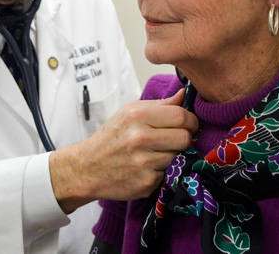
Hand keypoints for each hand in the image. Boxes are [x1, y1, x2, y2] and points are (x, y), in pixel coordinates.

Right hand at [49, 89, 198, 213]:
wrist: (87, 168)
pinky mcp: (146, 183)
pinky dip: (163, 170)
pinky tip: (148, 167)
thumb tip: (184, 95)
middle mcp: (140, 138)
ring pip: (179, 156)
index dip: (190, 120)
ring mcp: (143, 163)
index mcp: (137, 116)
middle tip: (176, 139)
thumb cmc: (111, 138)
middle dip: (186, 137)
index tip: (188, 123)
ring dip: (174, 155)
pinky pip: (169, 173)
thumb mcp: (130, 112)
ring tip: (157, 153)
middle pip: (185, 137)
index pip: (181, 115)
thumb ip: (159, 105)